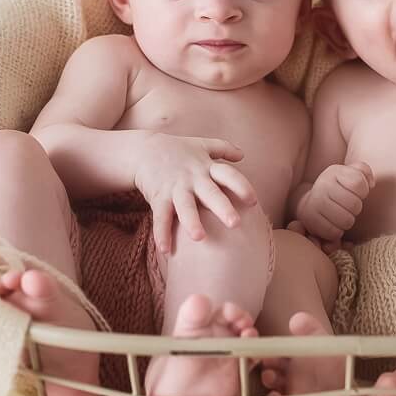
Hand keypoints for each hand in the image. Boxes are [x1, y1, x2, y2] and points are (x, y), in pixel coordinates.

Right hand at [132, 135, 257, 253]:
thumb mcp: (201, 145)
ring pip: (185, 206)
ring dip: (191, 222)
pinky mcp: (158, 197)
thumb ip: (223, 148)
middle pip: (210, 193)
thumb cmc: (177, 149)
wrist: (143, 149)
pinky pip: (160, 217)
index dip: (241, 186)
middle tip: (235, 224)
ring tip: (199, 237)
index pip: (228, 175)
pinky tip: (166, 250)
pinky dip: (162, 233)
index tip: (253, 201)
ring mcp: (175, 188)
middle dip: (222, 208)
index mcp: (206, 167)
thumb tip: (243, 154)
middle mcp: (193, 178)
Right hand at [294, 162, 373, 243]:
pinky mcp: (310, 220)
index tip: (356, 192)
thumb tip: (371, 184)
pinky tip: (334, 224)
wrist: (312, 202)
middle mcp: (322, 185)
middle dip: (356, 208)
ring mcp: (314, 203)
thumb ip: (364, 171)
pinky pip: (334, 232)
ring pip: (346, 220)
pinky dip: (338, 231)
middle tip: (349, 207)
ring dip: (348, 221)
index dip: (363, 191)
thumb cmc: (338, 189)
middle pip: (354, 204)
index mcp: (334, 172)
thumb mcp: (351, 174)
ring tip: (342, 215)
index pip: (358, 183)